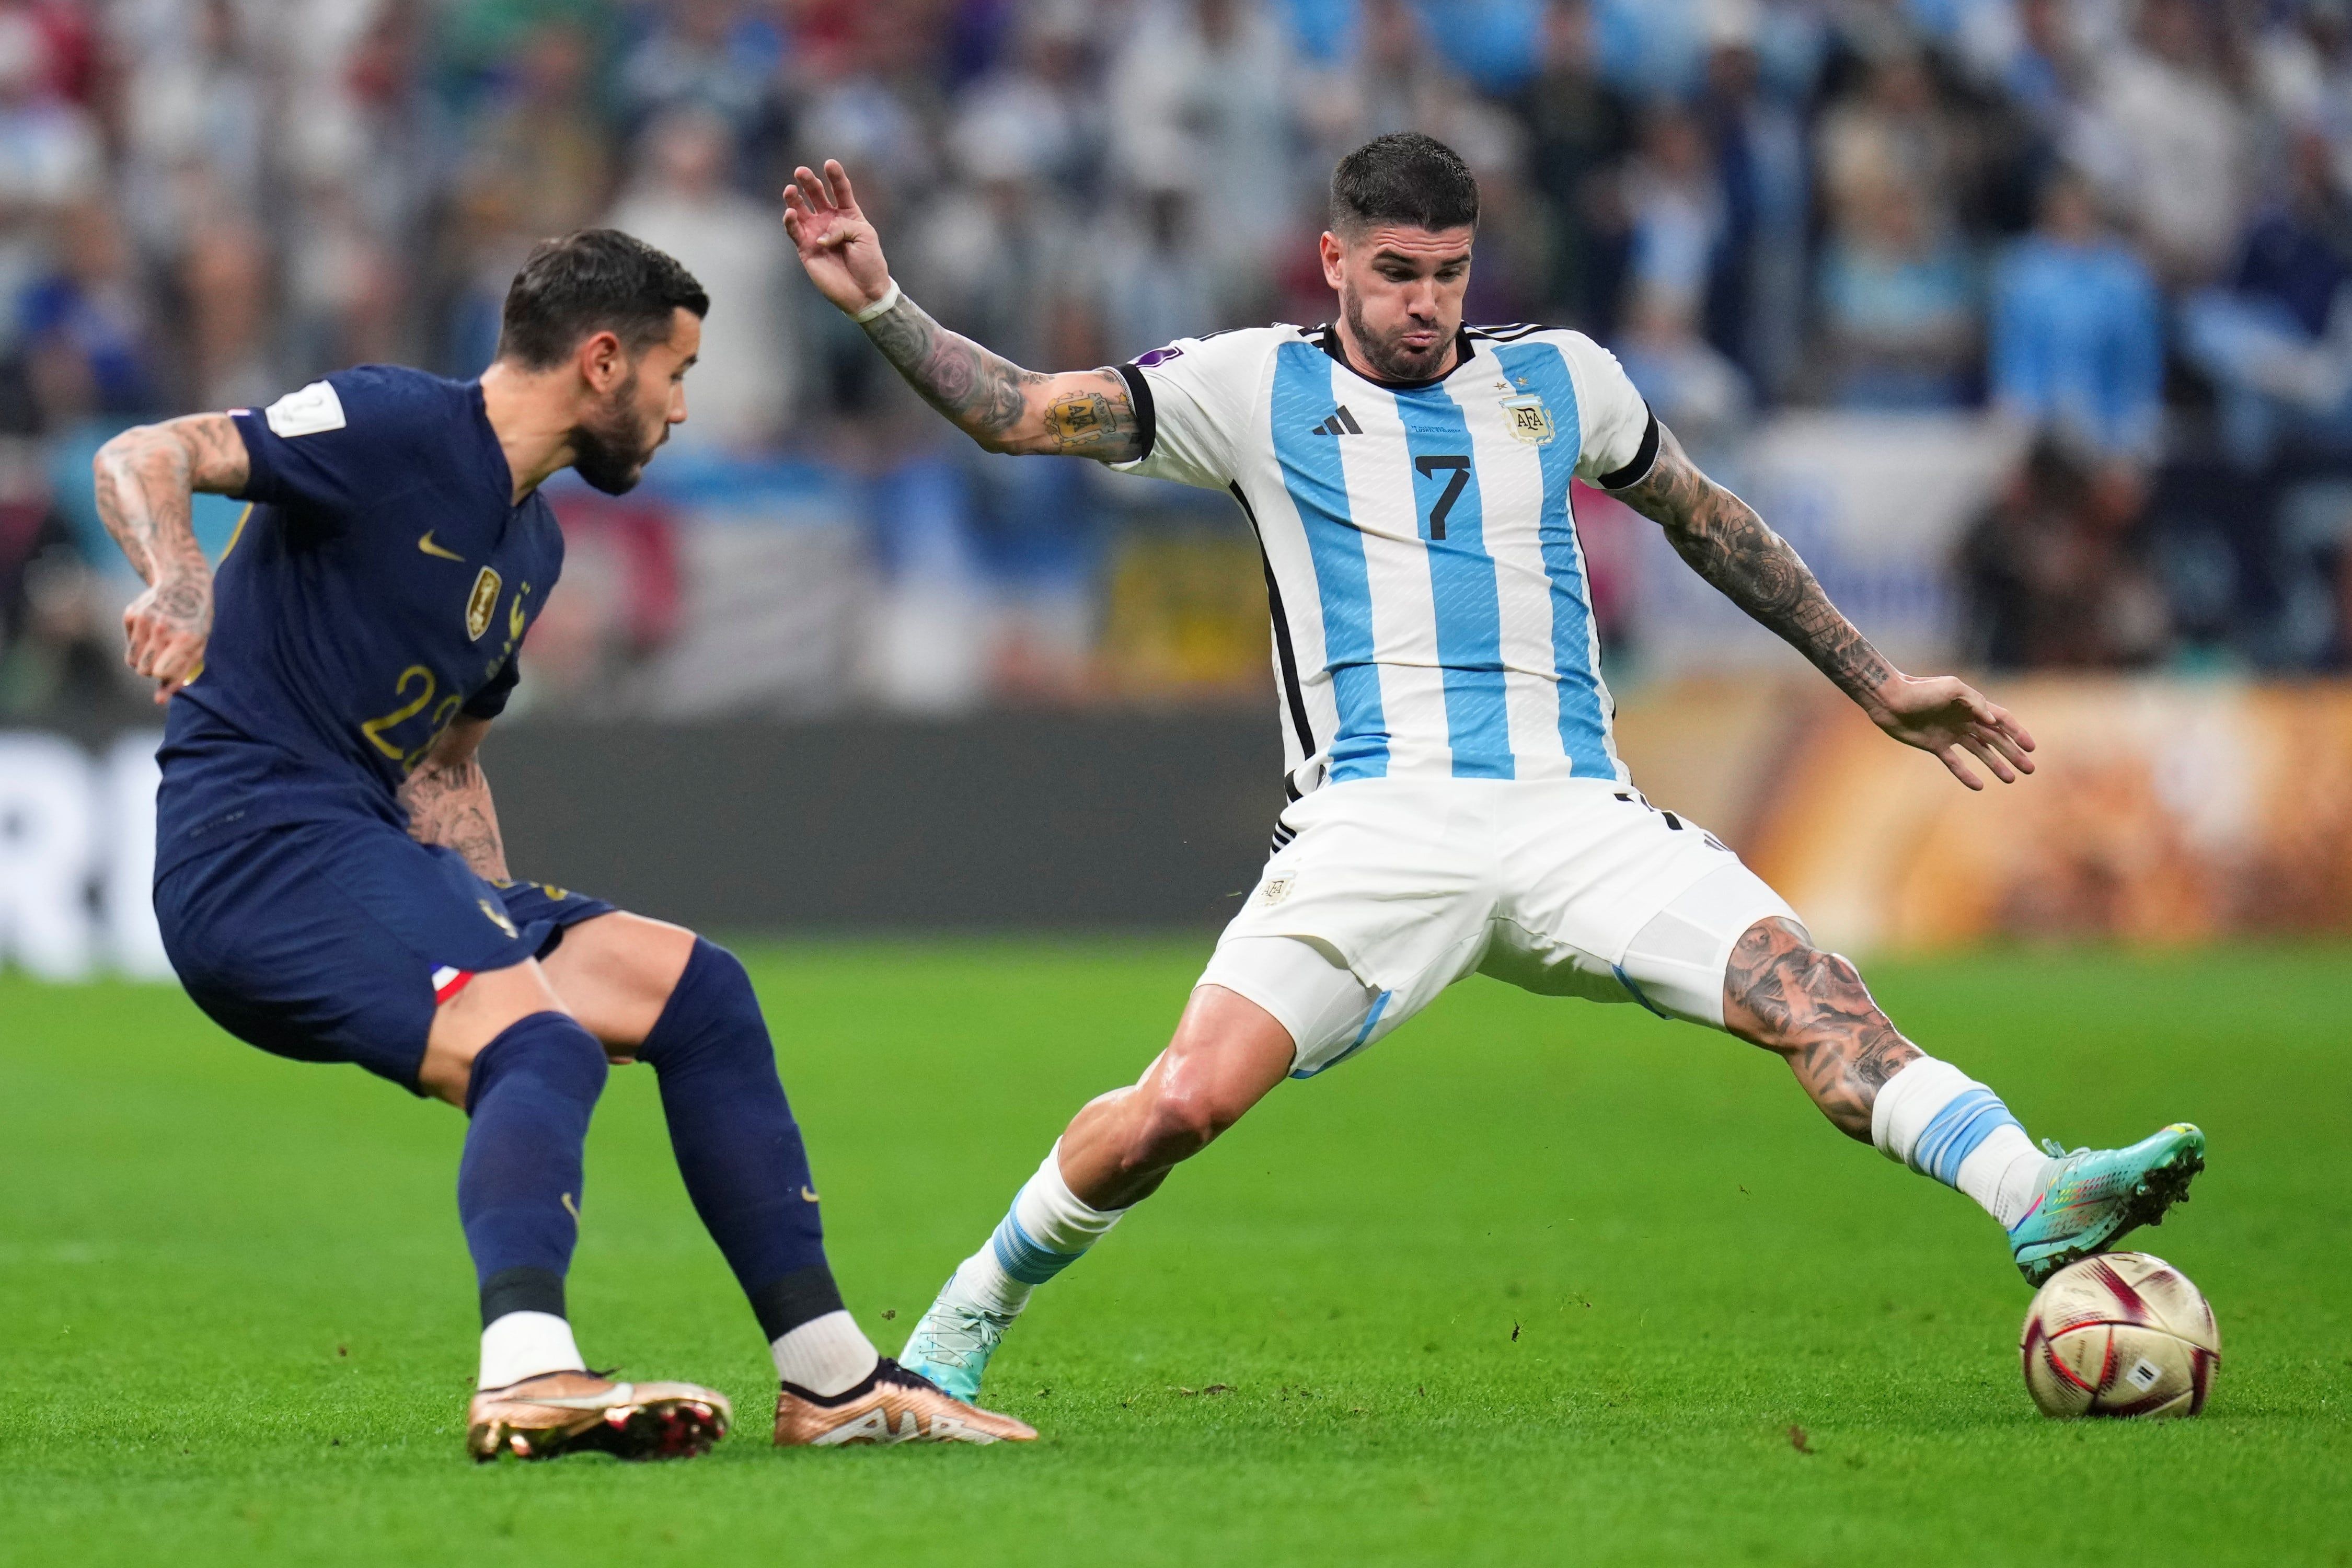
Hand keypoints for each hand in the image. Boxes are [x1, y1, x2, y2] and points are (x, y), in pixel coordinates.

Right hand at [123, 569, 210, 704]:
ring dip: (143, 661)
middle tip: (165, 657)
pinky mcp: (131, 615)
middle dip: (153, 670)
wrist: (184, 584)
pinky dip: (137, 644)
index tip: (172, 668)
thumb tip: (158, 700)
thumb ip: (179, 676)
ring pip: (132, 661)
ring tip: (159, 648)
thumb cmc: (196, 623)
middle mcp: (162, 629)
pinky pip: (128, 645)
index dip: (166, 675)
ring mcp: (144, 620)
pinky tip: (152, 631)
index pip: (160, 673)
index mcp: (185, 639)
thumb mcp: (198, 648)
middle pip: (143, 671)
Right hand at [782, 160, 894, 316]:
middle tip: (801, 172)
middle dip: (809, 182)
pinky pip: (794, 231)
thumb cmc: (869, 262)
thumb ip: (842, 226)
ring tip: (790, 189)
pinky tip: (789, 213)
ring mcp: (816, 233)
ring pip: (800, 210)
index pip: (840, 189)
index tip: (829, 163)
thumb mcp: (864, 235)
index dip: (835, 176)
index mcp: (848, 214)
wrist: (865, 292)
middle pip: (816, 195)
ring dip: (794, 199)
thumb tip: (819, 235)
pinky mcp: (806, 248)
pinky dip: (790, 221)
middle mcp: (830, 220)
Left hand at [1868, 673, 2035, 789]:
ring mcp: (1951, 733)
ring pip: (1980, 752)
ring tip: (2010, 778)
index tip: (2031, 747)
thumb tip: (1993, 721)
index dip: (2018, 732)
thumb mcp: (1952, 689)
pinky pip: (1955, 762)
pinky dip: (1966, 774)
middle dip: (2013, 753)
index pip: (2002, 720)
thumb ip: (1975, 702)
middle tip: (2029, 769)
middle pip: (1995, 739)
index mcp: (1972, 705)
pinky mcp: (1935, 745)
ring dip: (1996, 764)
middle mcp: (1965, 720)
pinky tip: (1979, 785)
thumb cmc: (1920, 690)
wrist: (1890, 700)